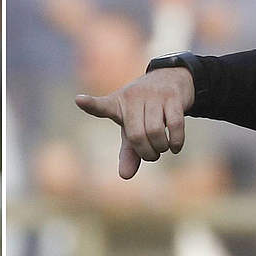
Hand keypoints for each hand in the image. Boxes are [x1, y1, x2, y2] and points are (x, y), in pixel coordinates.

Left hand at [74, 67, 194, 178]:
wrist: (170, 78)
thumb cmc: (145, 109)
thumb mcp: (133, 128)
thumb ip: (128, 152)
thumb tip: (125, 176)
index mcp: (117, 104)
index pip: (101, 106)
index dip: (91, 104)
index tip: (79, 100)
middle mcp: (133, 97)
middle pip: (136, 135)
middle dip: (146, 153)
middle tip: (152, 155)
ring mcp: (153, 95)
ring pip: (155, 130)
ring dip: (160, 148)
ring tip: (162, 149)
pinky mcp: (172, 97)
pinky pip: (175, 124)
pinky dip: (176, 142)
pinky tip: (175, 147)